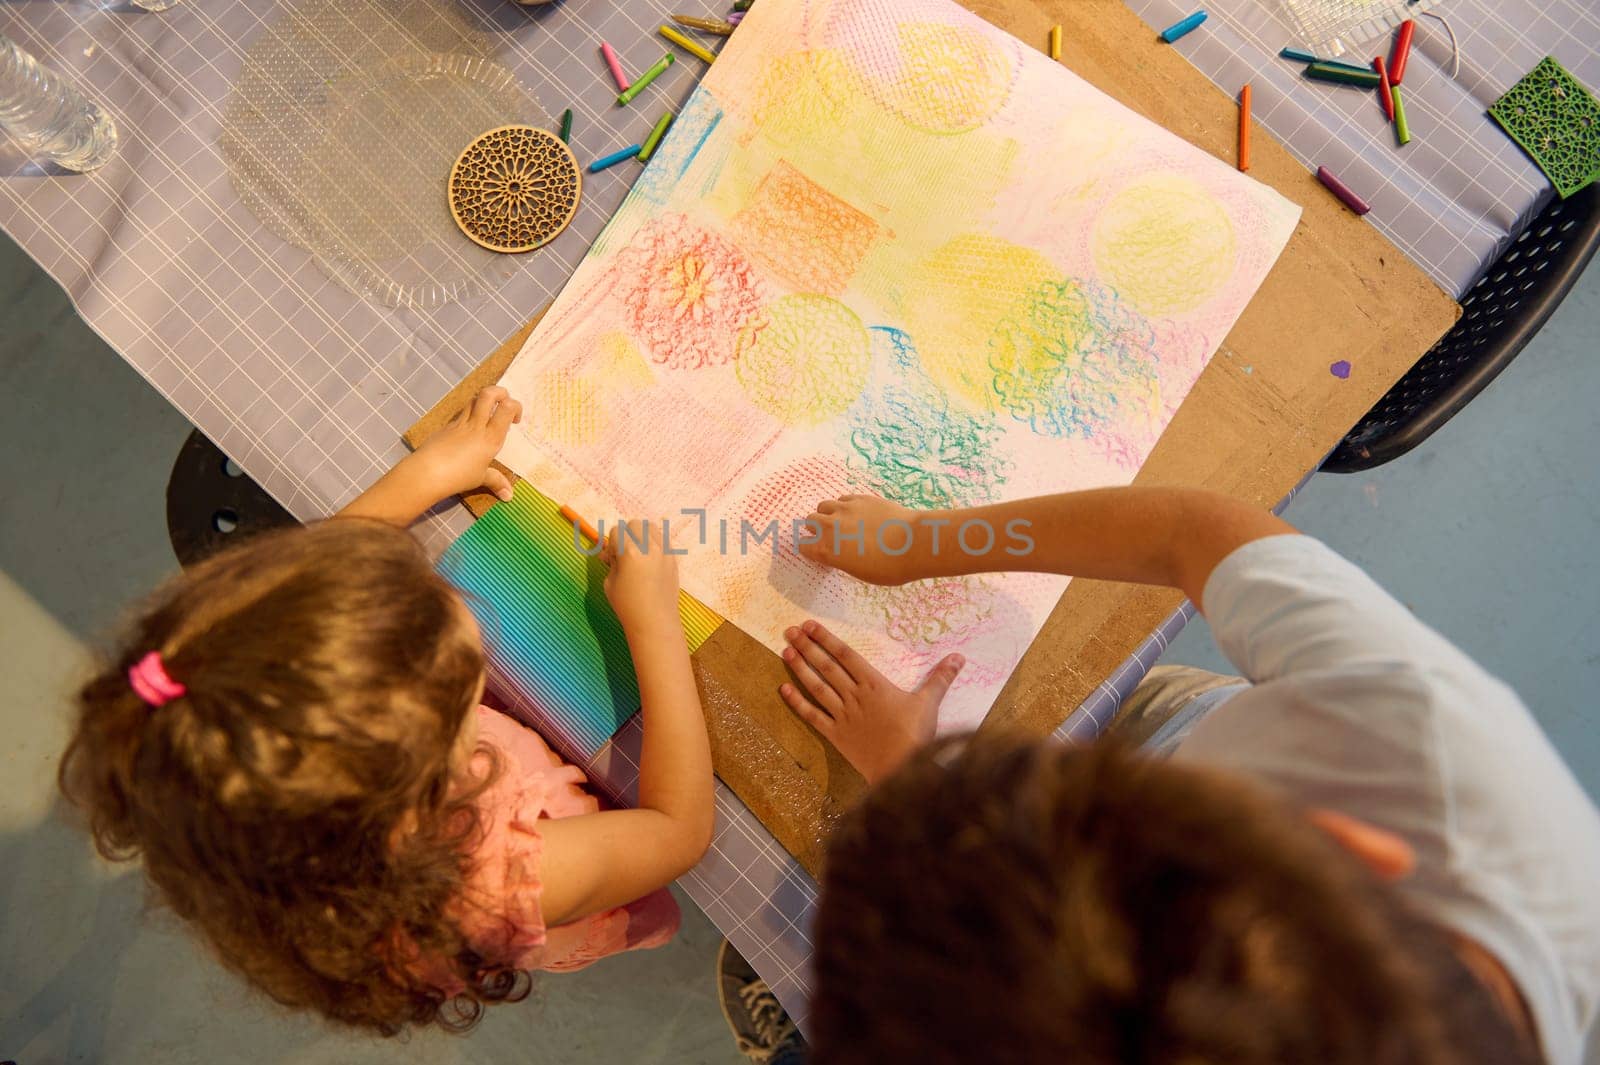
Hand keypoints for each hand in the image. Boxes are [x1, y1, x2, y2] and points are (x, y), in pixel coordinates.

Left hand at [408, 386, 522, 502]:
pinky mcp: (447, 426)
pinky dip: (469, 414)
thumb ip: (496, 482)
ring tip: (487, 414)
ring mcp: (460, 423)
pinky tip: (469, 430)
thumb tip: (509, 496)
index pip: (507, 408)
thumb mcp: (480, 479)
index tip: (515, 420)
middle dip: (500, 392)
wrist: (427, 472)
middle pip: (489, 393)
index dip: (515, 406)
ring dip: (484, 400)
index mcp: (490, 437)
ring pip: (474, 399)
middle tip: (504, 404)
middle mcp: (477, 425)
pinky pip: (461, 413)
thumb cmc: (459, 476)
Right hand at [603, 519, 681, 634]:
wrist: (655, 621)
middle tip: (624, 554)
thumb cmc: (627, 605)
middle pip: (635, 524)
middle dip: (627, 535)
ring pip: (652, 527)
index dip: (611, 544)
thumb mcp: (609, 582)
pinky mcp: (674, 558)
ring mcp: (665, 551)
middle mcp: (649, 546)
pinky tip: (651, 560)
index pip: (617, 531)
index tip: (611, 559)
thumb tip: (610, 553)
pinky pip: (664, 539)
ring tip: (639, 554)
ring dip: (642, 535)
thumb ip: (611, 562)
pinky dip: (655, 543)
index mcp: (630, 552)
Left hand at [778, 620, 963, 783]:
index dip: (827, 639)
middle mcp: (854, 696)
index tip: (810, 625)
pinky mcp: (836, 735)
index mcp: (875, 684)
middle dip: (807, 647)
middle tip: (789, 631)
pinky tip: (783, 689)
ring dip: (799, 668)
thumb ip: (941, 678)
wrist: (900, 769)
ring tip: (785, 651)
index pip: (846, 655)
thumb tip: (959, 657)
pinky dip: (797, 703)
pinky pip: (812, 716)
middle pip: (826, 667)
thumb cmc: (916, 736)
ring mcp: (842, 715)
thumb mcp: (930, 703)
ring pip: (816, 687)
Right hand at [798, 494, 932, 585]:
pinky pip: (843, 499)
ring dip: (827, 513)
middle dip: (816, 528)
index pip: (803, 545)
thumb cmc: (888, 567)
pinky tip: (856, 513)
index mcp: (826, 549)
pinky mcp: (860, 498)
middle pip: (810, 521)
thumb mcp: (859, 572)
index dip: (808, 548)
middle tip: (829, 535)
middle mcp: (830, 526)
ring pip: (823, 505)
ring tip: (840, 521)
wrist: (912, 543)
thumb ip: (842, 559)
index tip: (815, 550)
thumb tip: (840, 553)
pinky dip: (844, 506)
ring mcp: (844, 509)